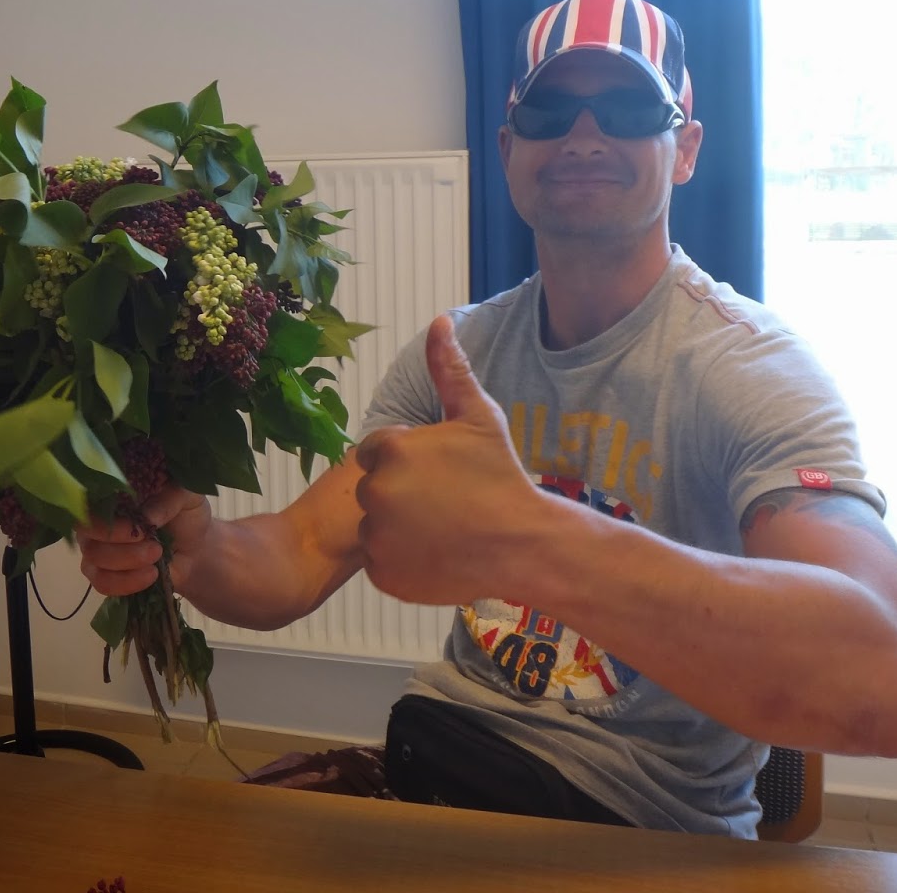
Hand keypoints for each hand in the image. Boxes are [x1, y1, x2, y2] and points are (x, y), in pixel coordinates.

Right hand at [76, 483, 211, 596]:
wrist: (195, 547)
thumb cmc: (185, 514)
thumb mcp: (186, 496)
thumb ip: (167, 499)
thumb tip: (146, 517)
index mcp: (110, 495)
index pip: (89, 507)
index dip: (110, 523)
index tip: (142, 530)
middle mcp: (96, 521)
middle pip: (88, 539)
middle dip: (122, 549)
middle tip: (155, 549)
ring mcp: (96, 549)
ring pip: (93, 563)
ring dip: (126, 567)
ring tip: (156, 563)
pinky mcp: (103, 574)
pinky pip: (101, 584)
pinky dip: (125, 584)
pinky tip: (150, 576)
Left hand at [354, 315, 555, 605]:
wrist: (523, 543)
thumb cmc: (501, 475)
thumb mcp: (478, 416)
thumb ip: (449, 369)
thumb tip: (438, 321)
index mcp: (391, 449)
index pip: (375, 451)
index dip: (407, 461)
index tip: (440, 473)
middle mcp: (374, 492)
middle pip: (373, 488)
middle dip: (400, 493)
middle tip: (445, 502)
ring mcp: (377, 537)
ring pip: (375, 526)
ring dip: (398, 528)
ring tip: (443, 529)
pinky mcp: (382, 574)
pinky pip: (381, 562)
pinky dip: (401, 561)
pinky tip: (436, 554)